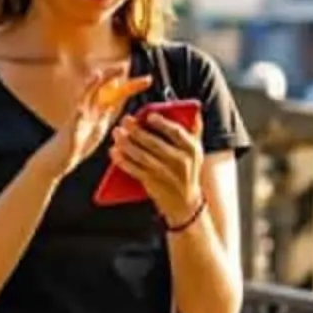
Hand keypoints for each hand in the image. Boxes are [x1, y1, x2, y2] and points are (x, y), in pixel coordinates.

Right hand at [47, 66, 149, 174]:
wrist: (61, 159)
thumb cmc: (80, 141)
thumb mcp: (99, 123)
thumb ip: (107, 107)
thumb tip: (118, 89)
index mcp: (99, 108)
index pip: (117, 92)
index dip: (132, 85)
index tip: (148, 79)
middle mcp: (88, 108)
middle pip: (100, 87)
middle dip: (112, 75)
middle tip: (124, 66)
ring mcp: (78, 118)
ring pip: (83, 98)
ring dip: (90, 86)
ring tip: (98, 75)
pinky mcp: (70, 132)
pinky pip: (73, 123)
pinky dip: (77, 116)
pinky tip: (80, 110)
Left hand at [111, 108, 203, 224]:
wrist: (185, 203)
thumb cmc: (188, 172)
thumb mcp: (197, 151)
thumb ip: (194, 130)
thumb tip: (193, 109)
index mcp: (192, 149)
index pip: (176, 132)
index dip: (161, 123)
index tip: (148, 115)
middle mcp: (180, 162)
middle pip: (154, 143)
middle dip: (137, 131)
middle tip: (125, 121)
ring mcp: (165, 174)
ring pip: (142, 156)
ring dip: (126, 144)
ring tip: (117, 134)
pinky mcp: (152, 183)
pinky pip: (135, 170)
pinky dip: (123, 161)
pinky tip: (115, 152)